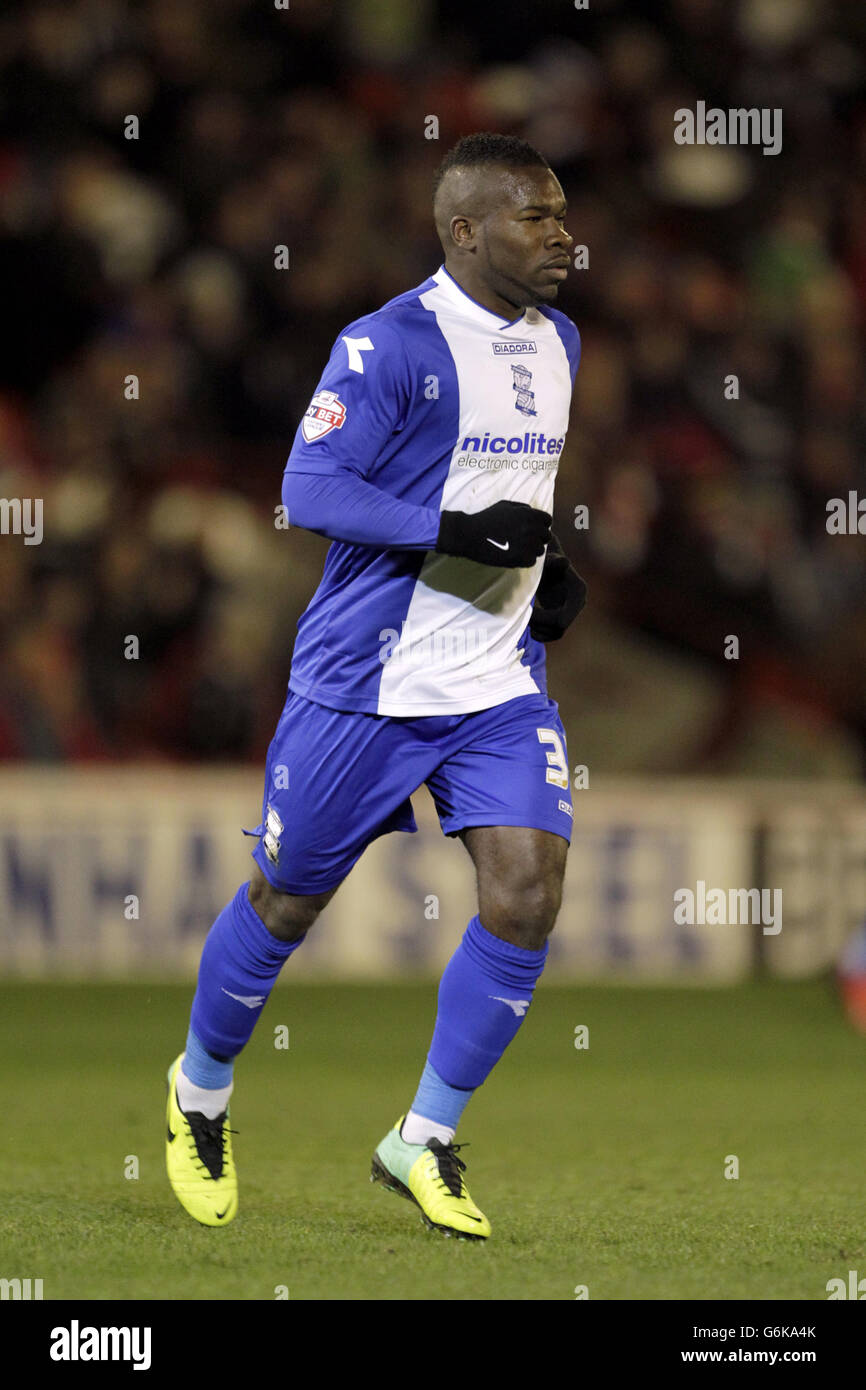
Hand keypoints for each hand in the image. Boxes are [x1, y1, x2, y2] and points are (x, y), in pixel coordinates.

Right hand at [435, 500, 551, 567]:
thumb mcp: (505, 506)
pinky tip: (512, 555)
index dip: (540, 525)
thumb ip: (522, 507)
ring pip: (540, 551)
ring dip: (530, 550)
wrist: (469, 534)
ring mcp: (526, 544)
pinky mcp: (519, 558)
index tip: (530, 530)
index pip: (548, 521)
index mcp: (529, 514)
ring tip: (516, 548)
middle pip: (546, 537)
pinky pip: (531, 561)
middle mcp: (531, 528)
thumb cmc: (486, 518)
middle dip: (537, 538)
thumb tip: (534, 512)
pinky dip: (523, 560)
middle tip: (522, 541)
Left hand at [529, 534, 586, 640]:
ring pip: (557, 632)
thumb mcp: (549, 560)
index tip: (529, 609)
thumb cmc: (547, 560)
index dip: (544, 619)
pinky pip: (554, 633)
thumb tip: (564, 561)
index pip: (563, 619)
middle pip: (560, 627)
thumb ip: (554, 562)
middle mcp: (579, 604)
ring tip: (526, 617)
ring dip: (539, 629)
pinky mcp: (564, 616)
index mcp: (579, 592)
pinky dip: (541, 634)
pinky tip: (530, 627)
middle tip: (525, 614)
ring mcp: (572, 611)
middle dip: (540, 624)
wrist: (547, 565)